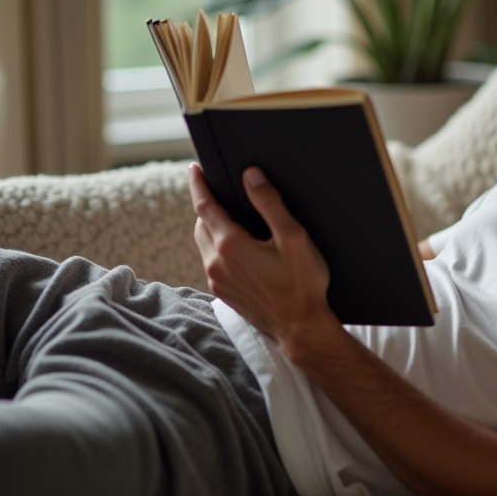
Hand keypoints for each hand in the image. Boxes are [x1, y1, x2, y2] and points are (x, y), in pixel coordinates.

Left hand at [188, 162, 332, 342]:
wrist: (301, 327)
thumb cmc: (302, 282)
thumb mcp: (292, 237)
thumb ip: (269, 203)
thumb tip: (250, 176)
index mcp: (231, 245)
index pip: (205, 206)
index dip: (199, 185)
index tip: (194, 169)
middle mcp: (217, 263)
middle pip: (201, 224)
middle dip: (207, 205)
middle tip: (218, 190)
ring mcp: (218, 280)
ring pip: (204, 244)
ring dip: (211, 227)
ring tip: (228, 217)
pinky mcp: (224, 293)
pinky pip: (212, 262)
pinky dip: (217, 247)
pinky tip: (237, 247)